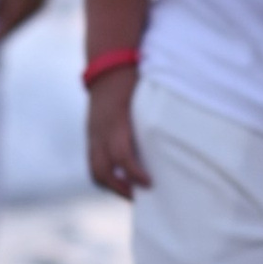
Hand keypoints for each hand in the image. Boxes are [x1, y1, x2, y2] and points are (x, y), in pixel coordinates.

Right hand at [85, 67, 149, 198]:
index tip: (149, 184)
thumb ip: (153, 123)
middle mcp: (100, 131)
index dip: (134, 173)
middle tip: (140, 197)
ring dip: (111, 185)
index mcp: (115, 122)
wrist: (108, 66)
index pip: (121, 156)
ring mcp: (92, 133)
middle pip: (102, 171)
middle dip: (120, 188)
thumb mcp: (145, 100)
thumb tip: (172, 147)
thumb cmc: (133, 81)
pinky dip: (106, 174)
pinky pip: (93, 161)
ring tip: (130, 192)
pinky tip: (121, 178)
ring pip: (95, 169)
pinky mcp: (90, 134)